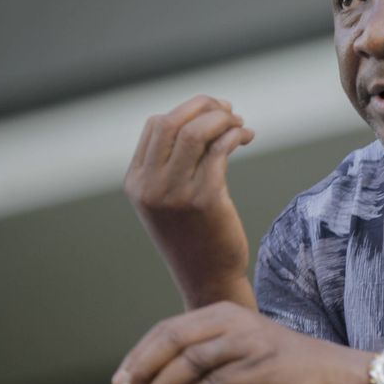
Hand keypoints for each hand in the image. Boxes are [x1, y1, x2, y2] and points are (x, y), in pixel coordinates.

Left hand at [112, 302, 370, 383]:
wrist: (332, 374)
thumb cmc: (280, 369)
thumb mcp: (238, 352)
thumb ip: (203, 355)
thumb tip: (155, 378)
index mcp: (223, 313)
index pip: (167, 330)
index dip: (138, 355)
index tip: (119, 381)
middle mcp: (232, 321)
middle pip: (171, 340)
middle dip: (140, 370)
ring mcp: (245, 342)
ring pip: (186, 363)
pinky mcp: (257, 368)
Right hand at [124, 95, 255, 306]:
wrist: (206, 277)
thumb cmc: (194, 233)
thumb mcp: (169, 197)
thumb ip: (174, 162)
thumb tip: (203, 117)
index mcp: (136, 181)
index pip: (156, 125)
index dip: (187, 110)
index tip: (213, 111)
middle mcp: (151, 185)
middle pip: (173, 122)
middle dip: (205, 106)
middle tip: (229, 110)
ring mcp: (176, 192)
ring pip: (197, 132)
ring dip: (224, 119)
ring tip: (240, 125)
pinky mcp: (205, 199)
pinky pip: (220, 150)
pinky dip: (236, 135)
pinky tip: (246, 137)